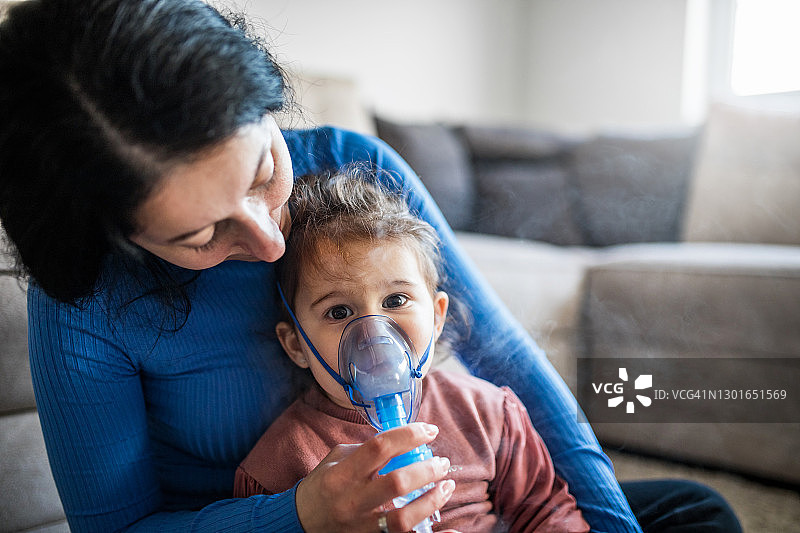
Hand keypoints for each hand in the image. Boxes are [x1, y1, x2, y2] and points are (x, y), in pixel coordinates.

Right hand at [295, 422, 455, 532]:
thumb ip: (365, 450)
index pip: (379, 448)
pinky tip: (452, 532)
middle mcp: (352, 501)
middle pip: (397, 483)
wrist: (300, 523)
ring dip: (432, 501)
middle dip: (426, 469)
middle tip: (442, 462)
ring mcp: (362, 526)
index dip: (408, 435)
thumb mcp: (336, 460)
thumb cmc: (321, 486)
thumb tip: (402, 441)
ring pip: (404, 519)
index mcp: (342, 474)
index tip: (429, 430)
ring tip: (446, 486)